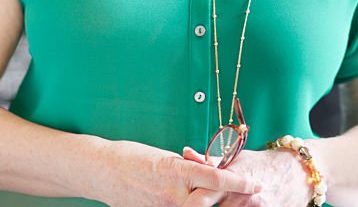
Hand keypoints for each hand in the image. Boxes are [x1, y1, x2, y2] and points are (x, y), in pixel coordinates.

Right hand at [94, 139, 260, 206]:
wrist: (102, 171)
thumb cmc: (133, 156)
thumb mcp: (166, 156)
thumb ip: (189, 166)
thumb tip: (209, 170)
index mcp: (175, 171)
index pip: (216, 177)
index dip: (239, 182)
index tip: (256, 184)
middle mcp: (170, 193)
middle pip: (210, 201)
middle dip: (227, 197)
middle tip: (243, 193)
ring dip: (207, 202)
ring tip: (216, 196)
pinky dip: (189, 205)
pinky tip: (189, 199)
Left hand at [182, 147, 310, 206]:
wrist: (298, 172)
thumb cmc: (262, 164)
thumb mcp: (238, 159)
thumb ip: (211, 161)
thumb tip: (186, 154)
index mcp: (230, 179)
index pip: (202, 197)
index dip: (191, 203)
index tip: (184, 204)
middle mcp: (241, 197)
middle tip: (197, 205)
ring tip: (226, 203)